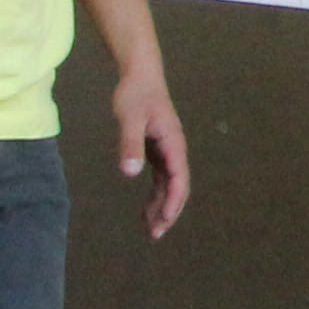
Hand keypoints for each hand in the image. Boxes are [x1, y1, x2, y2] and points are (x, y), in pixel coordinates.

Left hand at [113, 65, 190, 237]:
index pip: (179, 179)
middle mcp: (174, 150)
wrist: (140, 74)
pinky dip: (155, 195)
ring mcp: (167, 151)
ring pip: (169, 186)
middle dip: (168, 211)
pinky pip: (160, 179)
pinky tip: (145, 209)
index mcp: (173, 144)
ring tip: (150, 229)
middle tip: (155, 233)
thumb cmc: (135, 94)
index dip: (173, 201)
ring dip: (161, 206)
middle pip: (177, 188)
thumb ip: (130, 145)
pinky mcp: (158, 150)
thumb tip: (130, 173)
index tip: (163, 219)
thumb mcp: (129, 118)